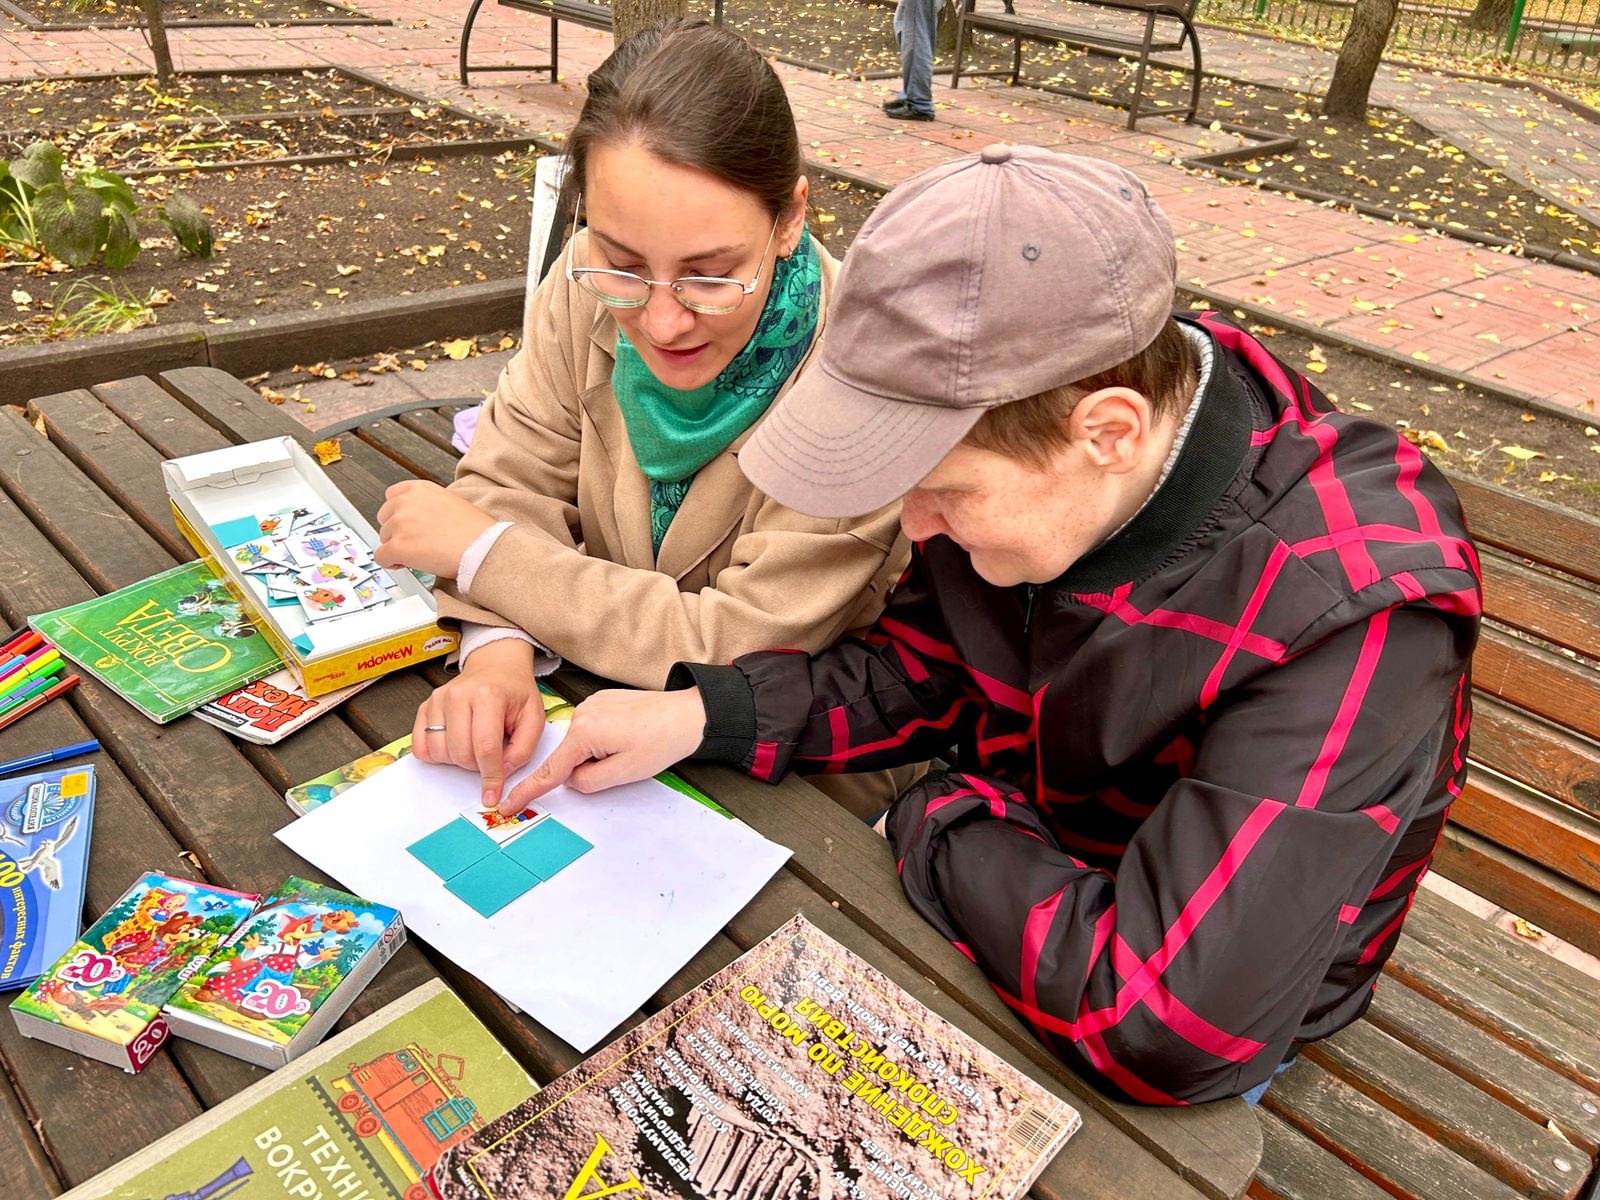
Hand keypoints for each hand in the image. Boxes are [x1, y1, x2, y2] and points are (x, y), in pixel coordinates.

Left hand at [375, 480, 495, 580]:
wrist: (482, 548)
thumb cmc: (475, 531)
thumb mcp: (451, 503)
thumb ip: (428, 506)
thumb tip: (419, 519)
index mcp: (420, 489)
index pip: (392, 496)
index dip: (398, 514)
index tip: (405, 524)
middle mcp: (406, 502)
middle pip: (384, 518)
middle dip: (396, 531)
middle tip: (415, 542)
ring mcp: (400, 524)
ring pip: (384, 539)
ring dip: (397, 548)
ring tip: (419, 554)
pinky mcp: (398, 546)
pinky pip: (382, 558)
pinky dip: (392, 563)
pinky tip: (409, 564)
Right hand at [412, 639, 545, 810]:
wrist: (496, 666)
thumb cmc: (515, 692)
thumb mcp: (533, 716)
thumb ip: (524, 748)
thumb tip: (502, 773)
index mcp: (488, 696)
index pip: (485, 747)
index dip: (490, 776)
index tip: (492, 795)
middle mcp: (458, 696)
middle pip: (460, 753)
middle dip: (476, 766)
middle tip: (490, 755)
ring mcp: (437, 700)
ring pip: (439, 753)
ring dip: (457, 761)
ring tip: (473, 746)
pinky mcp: (425, 707)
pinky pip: (421, 747)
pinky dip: (437, 755)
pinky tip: (455, 745)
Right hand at [503, 687, 705, 812]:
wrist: (689, 714)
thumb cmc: (662, 741)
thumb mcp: (623, 774)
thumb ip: (588, 782)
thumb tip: (572, 779)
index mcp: (584, 732)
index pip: (550, 770)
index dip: (528, 791)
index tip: (508, 804)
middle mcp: (582, 713)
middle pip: (571, 757)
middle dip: (590, 767)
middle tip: (626, 759)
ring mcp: (592, 704)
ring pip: (583, 745)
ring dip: (600, 753)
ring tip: (632, 745)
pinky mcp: (602, 700)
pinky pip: (593, 730)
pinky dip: (605, 740)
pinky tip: (629, 735)